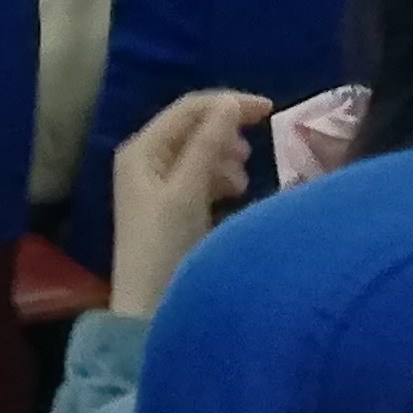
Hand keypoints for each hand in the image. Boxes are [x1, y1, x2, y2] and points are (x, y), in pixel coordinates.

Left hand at [107, 87, 271, 320]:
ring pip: (200, 153)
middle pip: (194, 128)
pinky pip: (200, 177)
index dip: (229, 103)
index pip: (190, 109)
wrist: (148, 309)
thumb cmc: (165, 246)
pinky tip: (234, 194)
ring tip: (241, 183)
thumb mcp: (188, 191)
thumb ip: (209, 144)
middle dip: (226, 134)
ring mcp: (156, 184)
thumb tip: (231, 103)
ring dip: (224, 158)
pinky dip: (219, 178)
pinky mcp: (169, 207)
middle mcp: (145, 160)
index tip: (270, 111)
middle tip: (249, 157)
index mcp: (142, 149)